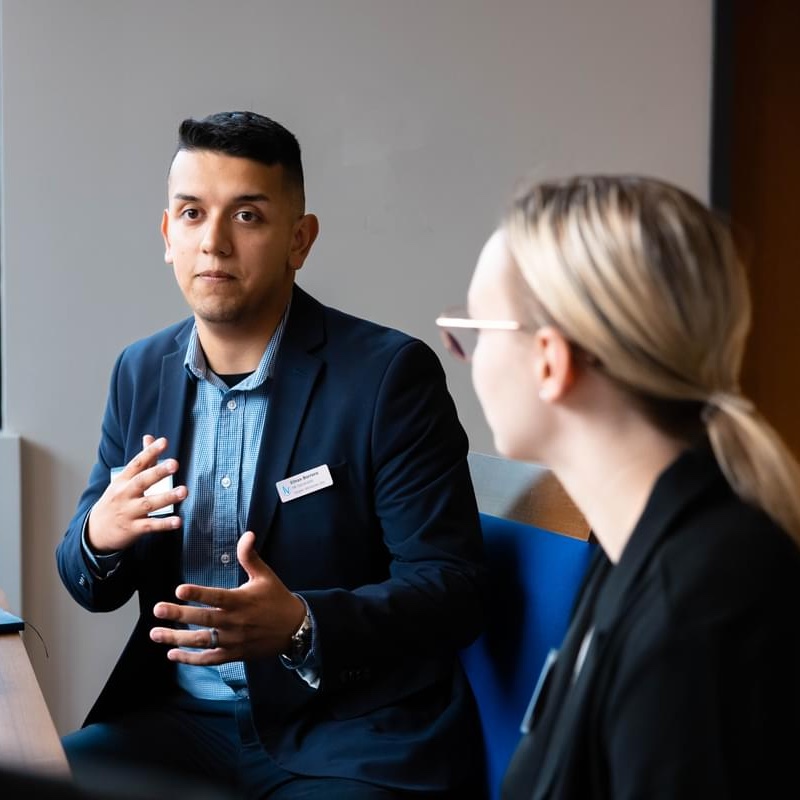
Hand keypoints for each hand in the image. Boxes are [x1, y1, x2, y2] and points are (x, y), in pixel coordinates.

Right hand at [86, 435, 186, 552]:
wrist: (95, 531)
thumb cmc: (116, 500)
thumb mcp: (123, 480)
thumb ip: (141, 461)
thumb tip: (149, 437)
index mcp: (123, 480)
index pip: (137, 463)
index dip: (150, 452)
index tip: (164, 442)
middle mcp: (125, 494)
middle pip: (141, 481)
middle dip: (158, 472)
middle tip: (175, 464)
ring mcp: (128, 512)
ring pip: (149, 504)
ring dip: (167, 497)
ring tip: (184, 491)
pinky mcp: (134, 529)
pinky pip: (150, 525)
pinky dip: (164, 524)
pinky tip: (178, 521)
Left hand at [149, 531, 305, 664]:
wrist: (295, 629)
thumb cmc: (277, 598)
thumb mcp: (266, 576)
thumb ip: (250, 557)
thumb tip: (247, 534)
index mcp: (242, 601)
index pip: (217, 597)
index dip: (198, 594)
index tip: (179, 590)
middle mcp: (236, 622)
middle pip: (204, 619)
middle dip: (179, 615)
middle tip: (157, 610)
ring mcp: (234, 641)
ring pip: (202, 641)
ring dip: (177, 638)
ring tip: (155, 633)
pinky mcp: (234, 654)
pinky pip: (209, 659)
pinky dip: (191, 659)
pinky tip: (172, 654)